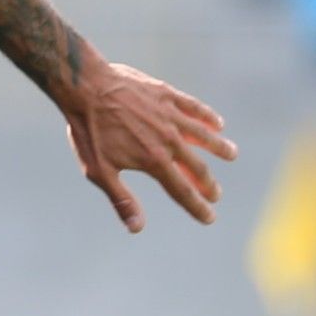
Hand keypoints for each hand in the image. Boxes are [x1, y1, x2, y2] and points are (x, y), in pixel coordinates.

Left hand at [62, 62, 237, 231]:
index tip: (209, 218)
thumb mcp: (99, 170)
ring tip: (231, 154)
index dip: (198, 207)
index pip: (183, 192)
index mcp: (154, 161)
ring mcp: (169, 116)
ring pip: (204, 135)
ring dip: (219, 146)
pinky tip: (216, 123)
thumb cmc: (88, 129)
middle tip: (214, 193)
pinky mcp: (166, 94)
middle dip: (208, 184)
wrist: (84, 87)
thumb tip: (137, 228)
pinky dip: (207, 116)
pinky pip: (194, 107)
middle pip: (197, 167)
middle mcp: (169, 140)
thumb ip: (121, 199)